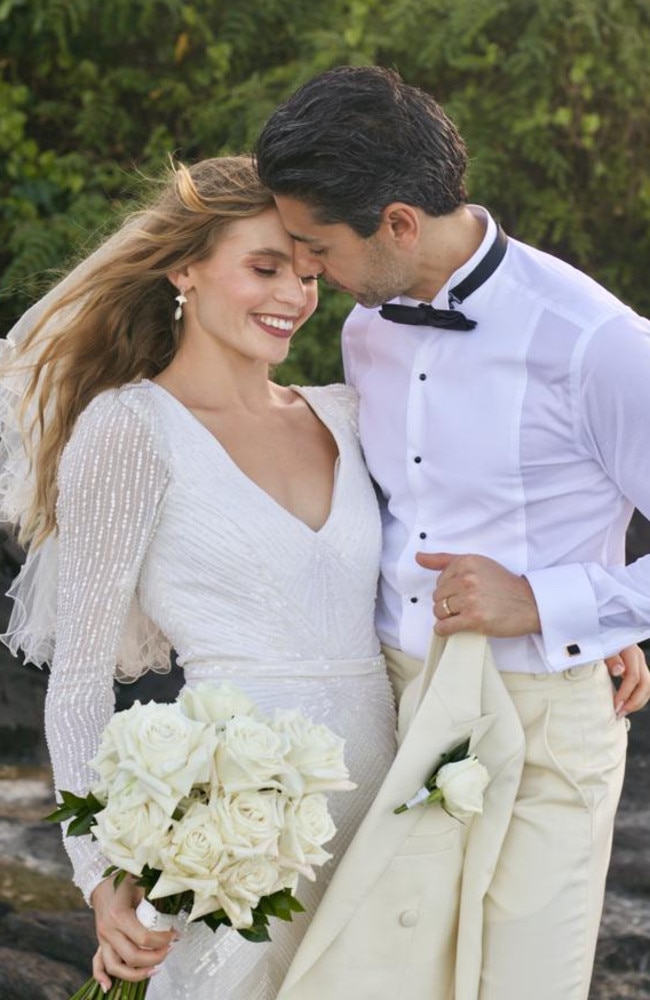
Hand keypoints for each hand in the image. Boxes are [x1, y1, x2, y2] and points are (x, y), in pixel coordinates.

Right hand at [91, 875, 174, 989]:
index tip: (174, 935)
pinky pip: (98, 965)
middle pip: (132, 957)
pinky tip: (109, 987)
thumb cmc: (124, 881)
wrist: (101, 880)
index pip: (144, 938)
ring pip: (115, 967)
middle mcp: (108, 931)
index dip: (162, 940)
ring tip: (154, 969)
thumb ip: (154, 898)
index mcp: (119, 916)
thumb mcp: (141, 885)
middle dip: (155, 957)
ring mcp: (102, 939)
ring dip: (136, 973)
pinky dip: (102, 977)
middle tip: (170, 950)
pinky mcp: (101, 942)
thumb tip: (175, 908)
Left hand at [416, 552, 540, 637]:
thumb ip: (445, 560)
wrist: (529, 604)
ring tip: (462, 616)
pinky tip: (451, 628)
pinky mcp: (474, 619)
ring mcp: (470, 599)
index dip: (449, 589)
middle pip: (437, 596)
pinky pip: (444, 627)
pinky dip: (443, 630)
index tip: (464, 593)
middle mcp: (467, 578)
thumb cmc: (502, 585)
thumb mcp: (477, 564)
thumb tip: (418, 557)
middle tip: (465, 606)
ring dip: (446, 617)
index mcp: (466, 562)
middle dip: (448, 603)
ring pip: (439, 611)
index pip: (439, 580)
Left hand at [605, 645, 649, 716]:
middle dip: (634, 701)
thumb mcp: (601, 647)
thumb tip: (619, 671)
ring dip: (638, 701)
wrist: (598, 633)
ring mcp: (639, 662)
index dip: (626, 693)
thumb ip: (610, 658)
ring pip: (648, 686)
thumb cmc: (598, 641)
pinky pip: (644, 685)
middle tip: (620, 713)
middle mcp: (638, 657)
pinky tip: (627, 704)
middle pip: (646, 684)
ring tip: (624, 711)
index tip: (615, 705)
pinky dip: (638, 697)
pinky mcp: (637, 668)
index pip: (633, 676)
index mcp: (630, 652)